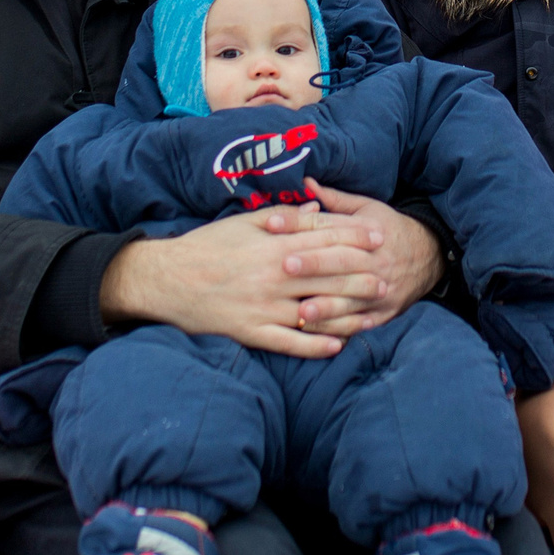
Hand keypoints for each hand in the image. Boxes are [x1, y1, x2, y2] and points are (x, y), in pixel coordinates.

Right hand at [96, 193, 394, 357]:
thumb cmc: (205, 247)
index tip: (377, 237)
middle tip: (387, 277)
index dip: (352, 237)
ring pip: (316, 311)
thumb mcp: (242, 223)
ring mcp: (264, 306)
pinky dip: (316, 345)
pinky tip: (338, 345)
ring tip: (373, 312)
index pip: (322, 238)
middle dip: (360, 275)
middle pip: (327, 275)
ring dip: (347, 312)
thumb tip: (317, 209)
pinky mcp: (252, 332)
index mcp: (271, 244)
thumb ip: (282, 217)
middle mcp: (273, 275)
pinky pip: (290, 343)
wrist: (166, 280)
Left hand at [287, 180, 443, 337]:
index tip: (272, 225)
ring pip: (352, 297)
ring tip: (301, 309)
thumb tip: (305, 182)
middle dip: (314, 263)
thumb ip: (334, 200)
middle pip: (342, 260)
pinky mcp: (385, 311)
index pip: (330, 226)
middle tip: (285, 265)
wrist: (431, 256)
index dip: (300, 224)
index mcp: (368, 229)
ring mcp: (382, 287)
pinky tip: (320, 332)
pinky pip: (361, 322)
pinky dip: (340, 329)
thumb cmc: (388, 229)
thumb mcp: (367, 208)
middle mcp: (375, 259)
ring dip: (327, 305)